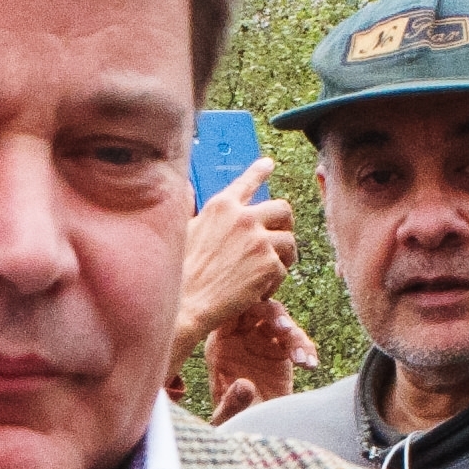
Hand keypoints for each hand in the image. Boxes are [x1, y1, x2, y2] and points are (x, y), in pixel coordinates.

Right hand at [172, 164, 299, 372]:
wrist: (185, 304)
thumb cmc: (179, 274)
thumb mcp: (182, 232)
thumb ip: (193, 211)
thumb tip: (183, 187)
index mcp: (220, 207)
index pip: (246, 182)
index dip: (259, 172)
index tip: (269, 164)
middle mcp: (242, 217)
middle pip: (283, 209)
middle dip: (286, 226)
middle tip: (280, 242)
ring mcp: (258, 239)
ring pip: (289, 242)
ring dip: (283, 258)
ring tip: (268, 274)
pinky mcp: (268, 264)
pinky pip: (282, 271)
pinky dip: (273, 284)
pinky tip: (256, 293)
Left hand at [199, 297, 312, 418]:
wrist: (250, 431)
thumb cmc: (231, 422)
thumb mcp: (227, 417)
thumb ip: (232, 402)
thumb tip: (244, 385)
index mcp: (220, 343)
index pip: (229, 313)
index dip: (244, 307)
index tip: (258, 313)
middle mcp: (241, 337)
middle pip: (258, 310)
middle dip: (275, 315)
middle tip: (286, 330)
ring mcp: (263, 343)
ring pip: (282, 323)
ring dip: (295, 336)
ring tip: (301, 359)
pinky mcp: (282, 353)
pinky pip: (298, 341)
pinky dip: (307, 349)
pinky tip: (311, 365)